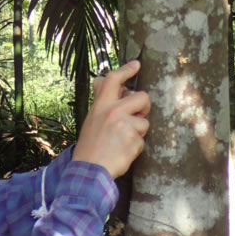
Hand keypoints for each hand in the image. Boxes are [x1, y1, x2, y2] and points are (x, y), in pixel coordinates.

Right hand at [72, 61, 150, 177]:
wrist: (89, 170)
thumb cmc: (90, 144)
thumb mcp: (91, 118)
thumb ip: (101, 101)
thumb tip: (100, 81)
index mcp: (101, 106)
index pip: (114, 80)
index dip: (126, 70)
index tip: (136, 65)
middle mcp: (113, 112)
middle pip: (142, 97)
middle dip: (143, 107)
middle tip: (136, 117)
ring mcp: (125, 126)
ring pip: (144, 122)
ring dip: (138, 132)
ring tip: (122, 141)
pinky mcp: (134, 140)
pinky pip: (143, 140)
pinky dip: (136, 147)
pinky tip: (123, 151)